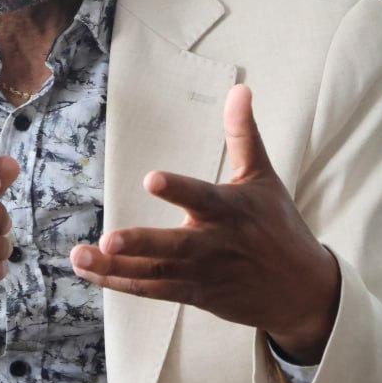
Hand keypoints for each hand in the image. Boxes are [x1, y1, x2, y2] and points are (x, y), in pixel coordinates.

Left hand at [70, 84, 339, 362]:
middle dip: (139, 244)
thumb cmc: (278, 227)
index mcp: (231, 210)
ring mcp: (201, 273)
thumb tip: (240, 89)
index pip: (202, 197)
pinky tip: (92, 273)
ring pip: (154, 272)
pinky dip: (121, 283)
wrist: (302, 291)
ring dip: (114, 267)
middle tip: (108, 240)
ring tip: (79, 257)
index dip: (178, 189)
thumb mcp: (263, 178)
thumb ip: (243, 134)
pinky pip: (152, 290)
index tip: (150, 179)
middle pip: (172, 246)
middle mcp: (214, 244)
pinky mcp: (193, 294)